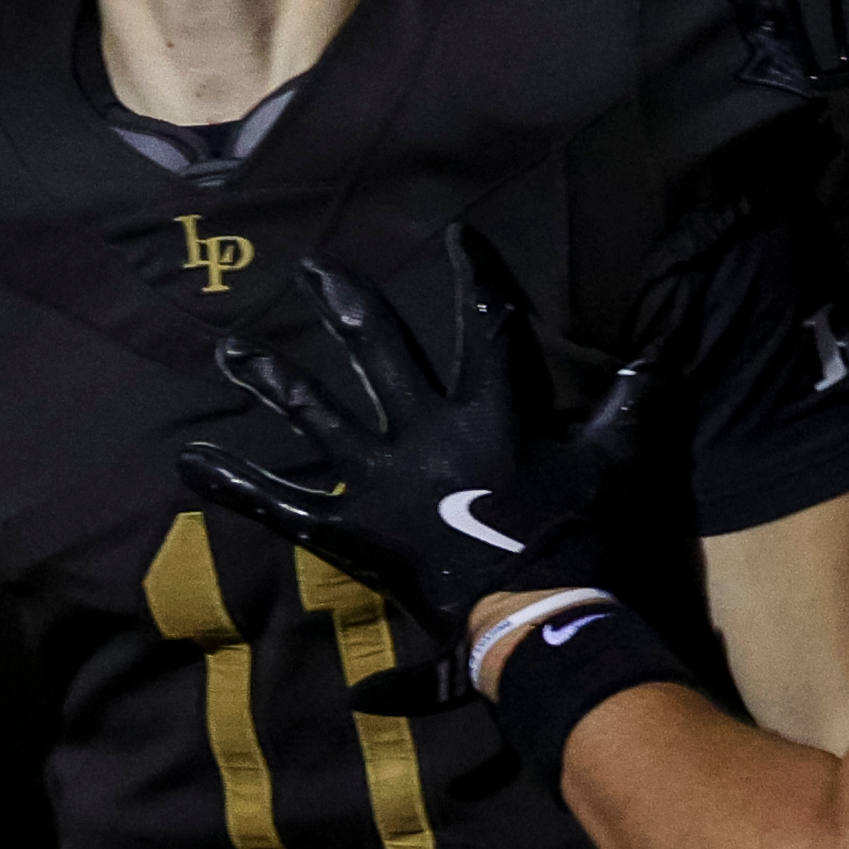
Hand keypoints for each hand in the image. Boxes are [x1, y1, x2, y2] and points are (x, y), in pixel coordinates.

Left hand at [179, 227, 647, 677]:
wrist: (536, 612)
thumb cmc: (581, 538)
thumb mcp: (618, 464)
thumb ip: (632, 406)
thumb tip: (660, 355)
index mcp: (491, 409)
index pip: (485, 324)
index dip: (473, 276)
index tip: (456, 235)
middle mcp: (424, 428)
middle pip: (378, 351)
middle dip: (346, 305)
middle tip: (314, 270)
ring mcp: (379, 476)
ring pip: (317, 413)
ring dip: (273, 378)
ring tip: (233, 348)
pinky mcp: (348, 527)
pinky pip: (281, 501)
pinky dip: (236, 482)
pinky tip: (188, 460)